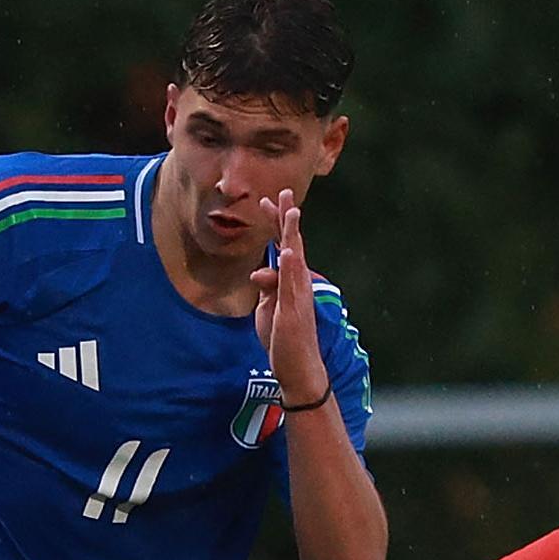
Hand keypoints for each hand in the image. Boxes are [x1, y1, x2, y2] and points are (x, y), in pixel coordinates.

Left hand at [253, 190, 326, 405]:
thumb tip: (259, 271)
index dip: (277, 224)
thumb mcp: (268, 308)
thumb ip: (266, 287)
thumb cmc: (283, 338)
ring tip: (291, 212)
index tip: (268, 201)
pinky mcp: (294, 311)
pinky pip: (292, 286)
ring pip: (296, 259)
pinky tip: (289, 251)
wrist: (298, 367)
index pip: (284, 246)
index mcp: (291, 281)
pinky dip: (292, 268)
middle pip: (293, 244)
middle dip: (287, 218)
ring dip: (293, 235)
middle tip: (283, 192)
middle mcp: (299, 283)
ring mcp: (298, 295)